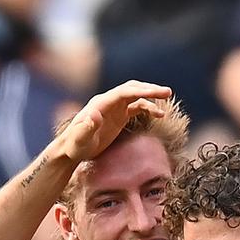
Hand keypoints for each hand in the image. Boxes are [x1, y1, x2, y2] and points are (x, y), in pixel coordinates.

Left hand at [53, 80, 172, 161]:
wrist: (71, 150)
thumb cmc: (74, 146)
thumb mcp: (79, 139)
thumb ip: (86, 127)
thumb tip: (94, 115)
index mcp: (101, 103)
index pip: (124, 92)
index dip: (142, 91)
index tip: (158, 93)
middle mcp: (108, 102)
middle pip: (132, 89)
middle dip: (150, 89)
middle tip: (168, 92)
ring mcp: (114, 108)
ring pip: (136, 96)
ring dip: (151, 98)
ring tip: (166, 107)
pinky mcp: (118, 116)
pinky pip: (136, 107)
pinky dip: (148, 108)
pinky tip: (159, 115)